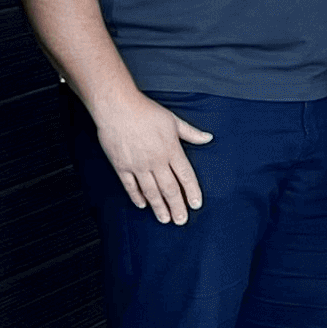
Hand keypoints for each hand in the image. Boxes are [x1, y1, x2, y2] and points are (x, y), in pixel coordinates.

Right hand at [96, 93, 212, 224]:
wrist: (117, 107)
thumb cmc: (146, 111)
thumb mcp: (173, 120)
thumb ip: (191, 133)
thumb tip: (209, 138)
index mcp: (171, 150)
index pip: (186, 176)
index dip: (192, 192)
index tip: (196, 205)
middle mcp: (156, 160)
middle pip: (170, 189)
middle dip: (177, 206)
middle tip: (181, 221)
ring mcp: (138, 165)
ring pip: (151, 191)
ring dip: (159, 207)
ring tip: (165, 219)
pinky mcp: (121, 166)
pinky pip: (130, 186)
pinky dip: (137, 197)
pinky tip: (143, 206)